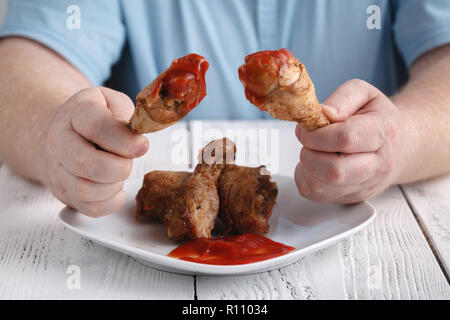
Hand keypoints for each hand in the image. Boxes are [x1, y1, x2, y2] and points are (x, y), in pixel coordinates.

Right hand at [38, 87, 148, 216]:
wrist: (65, 133)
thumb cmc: (96, 116)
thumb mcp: (112, 103)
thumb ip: (125, 116)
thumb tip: (136, 140)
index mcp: (76, 113)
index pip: (95, 126)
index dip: (123, 140)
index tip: (142, 145)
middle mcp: (60, 141)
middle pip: (86, 163)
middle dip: (119, 167)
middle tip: (129, 161)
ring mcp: (59, 170)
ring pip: (86, 190)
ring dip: (114, 185)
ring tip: (120, 171)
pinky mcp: (66, 193)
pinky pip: (91, 208)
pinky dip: (111, 202)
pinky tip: (115, 186)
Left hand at [294, 79, 404, 203]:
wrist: (397, 145)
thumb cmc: (377, 118)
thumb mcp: (364, 94)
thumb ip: (342, 98)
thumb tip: (323, 113)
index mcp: (383, 132)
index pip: (345, 138)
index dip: (317, 134)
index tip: (306, 128)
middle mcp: (378, 165)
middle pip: (335, 170)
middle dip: (309, 154)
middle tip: (308, 142)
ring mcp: (364, 186)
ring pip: (321, 187)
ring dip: (305, 168)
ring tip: (312, 152)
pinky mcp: (350, 198)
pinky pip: (316, 195)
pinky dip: (305, 179)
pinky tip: (314, 165)